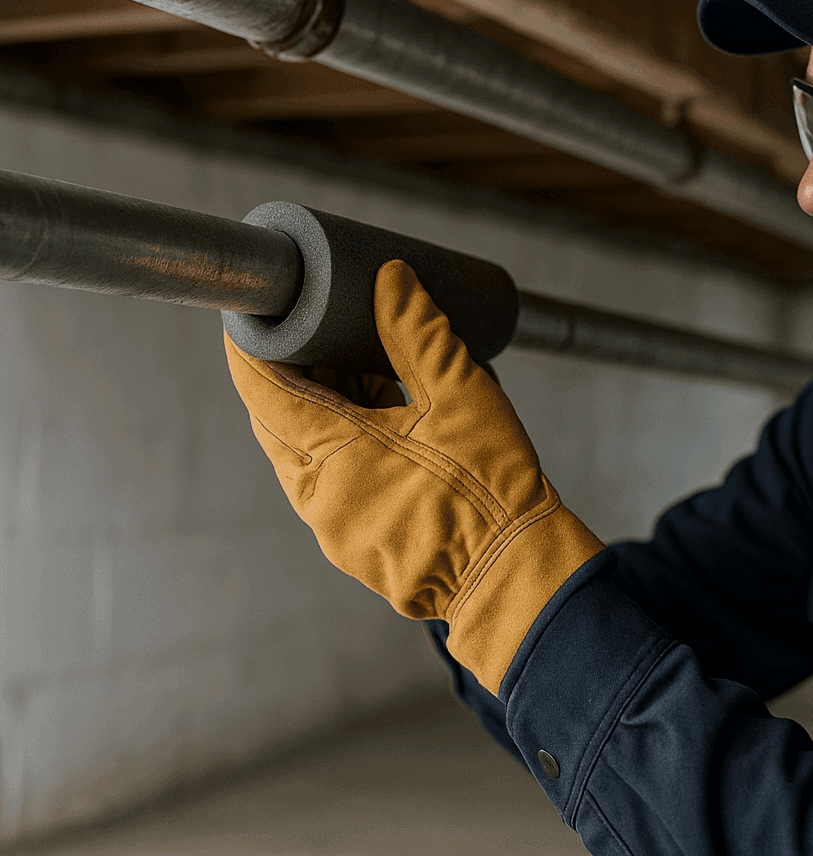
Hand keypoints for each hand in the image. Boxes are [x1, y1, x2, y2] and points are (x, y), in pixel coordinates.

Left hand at [224, 259, 603, 692]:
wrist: (516, 576)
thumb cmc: (492, 488)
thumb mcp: (463, 395)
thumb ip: (420, 333)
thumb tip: (390, 279)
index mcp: (334, 453)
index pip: (262, 388)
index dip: (253, 345)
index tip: (260, 314)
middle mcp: (317, 496)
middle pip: (276, 421)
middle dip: (292, 374)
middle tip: (322, 333)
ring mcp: (332, 528)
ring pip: (304, 455)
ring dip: (321, 411)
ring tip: (365, 372)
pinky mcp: (355, 547)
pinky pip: (329, 486)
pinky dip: (343, 449)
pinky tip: (385, 425)